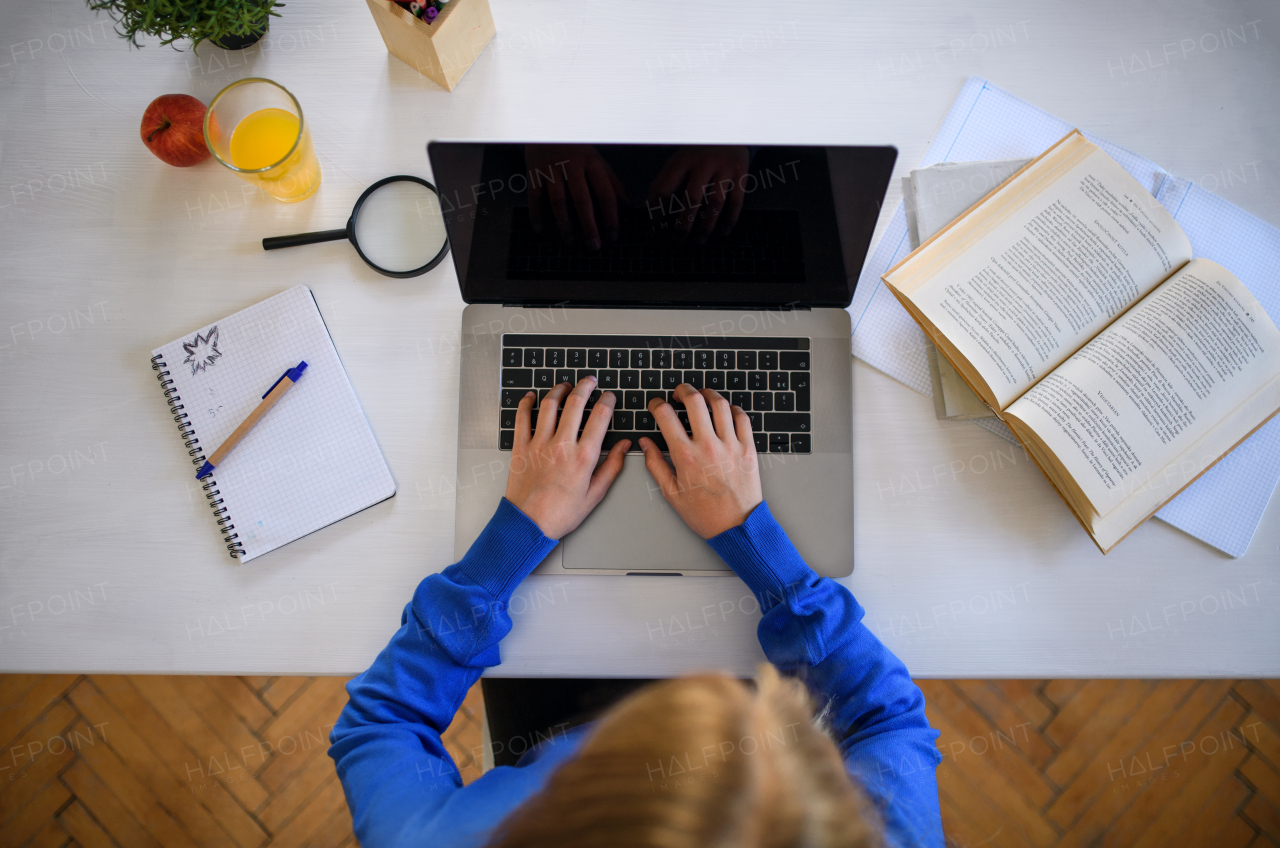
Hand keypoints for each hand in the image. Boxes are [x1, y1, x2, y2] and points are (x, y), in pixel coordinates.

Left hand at [504, 377, 629, 539]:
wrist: (529, 525)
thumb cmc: (561, 514)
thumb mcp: (595, 494)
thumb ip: (612, 467)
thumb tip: (624, 447)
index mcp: (583, 457)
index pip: (600, 417)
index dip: (607, 401)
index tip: (609, 396)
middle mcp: (562, 446)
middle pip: (575, 404)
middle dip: (585, 386)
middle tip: (590, 381)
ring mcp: (539, 444)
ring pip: (549, 405)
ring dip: (559, 390)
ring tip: (565, 385)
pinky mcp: (521, 447)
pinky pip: (522, 418)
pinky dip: (526, 403)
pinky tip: (531, 397)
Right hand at [524, 144, 627, 249]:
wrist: (547, 129)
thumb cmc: (577, 151)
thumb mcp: (598, 162)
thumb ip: (613, 183)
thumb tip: (629, 207)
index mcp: (593, 163)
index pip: (605, 193)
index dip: (610, 217)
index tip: (612, 236)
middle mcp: (573, 165)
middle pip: (582, 200)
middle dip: (589, 226)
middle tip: (594, 246)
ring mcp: (552, 168)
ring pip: (558, 201)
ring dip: (565, 225)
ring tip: (570, 242)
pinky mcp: (534, 172)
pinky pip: (535, 197)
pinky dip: (537, 214)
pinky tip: (540, 230)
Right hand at [639, 384, 761, 538]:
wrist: (736, 526)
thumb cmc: (704, 513)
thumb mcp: (671, 492)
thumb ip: (656, 464)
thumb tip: (645, 443)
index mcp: (685, 456)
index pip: (665, 416)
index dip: (656, 404)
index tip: (656, 405)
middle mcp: (708, 446)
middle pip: (694, 401)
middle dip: (683, 390)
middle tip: (679, 393)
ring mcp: (730, 445)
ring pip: (719, 404)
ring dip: (707, 394)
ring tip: (702, 396)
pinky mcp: (748, 448)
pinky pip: (742, 417)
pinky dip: (732, 408)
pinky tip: (725, 411)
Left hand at [647, 145, 749, 242]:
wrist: (728, 131)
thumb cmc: (697, 153)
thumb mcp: (679, 160)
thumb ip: (666, 181)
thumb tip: (649, 208)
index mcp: (682, 160)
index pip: (665, 188)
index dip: (657, 210)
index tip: (655, 226)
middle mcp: (703, 163)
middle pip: (691, 198)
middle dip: (683, 224)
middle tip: (677, 240)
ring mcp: (723, 169)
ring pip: (714, 203)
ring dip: (706, 226)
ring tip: (699, 240)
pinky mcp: (740, 175)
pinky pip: (735, 202)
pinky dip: (729, 220)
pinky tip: (722, 232)